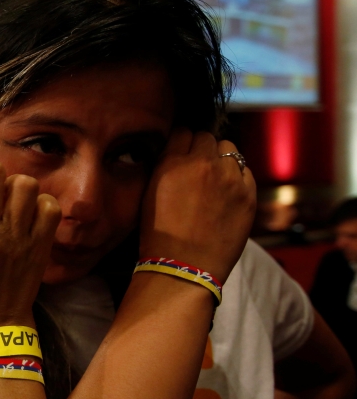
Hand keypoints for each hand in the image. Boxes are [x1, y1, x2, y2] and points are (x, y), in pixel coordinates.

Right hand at [140, 129, 256, 283]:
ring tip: (214, 177)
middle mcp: (203, 164)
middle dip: (201, 148)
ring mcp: (229, 178)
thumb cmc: (159, 235)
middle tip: (197, 167)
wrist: (184, 267)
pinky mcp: (248, 193)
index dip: (180, 141)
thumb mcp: (149, 193)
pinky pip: (245, 170)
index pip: (182, 131)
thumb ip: (164, 165)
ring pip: (229, 148)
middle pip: (206, 136)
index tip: (180, 151)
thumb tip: (176, 151)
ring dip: (221, 158)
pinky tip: (226, 192)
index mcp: (173, 163)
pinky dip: (237, 176)